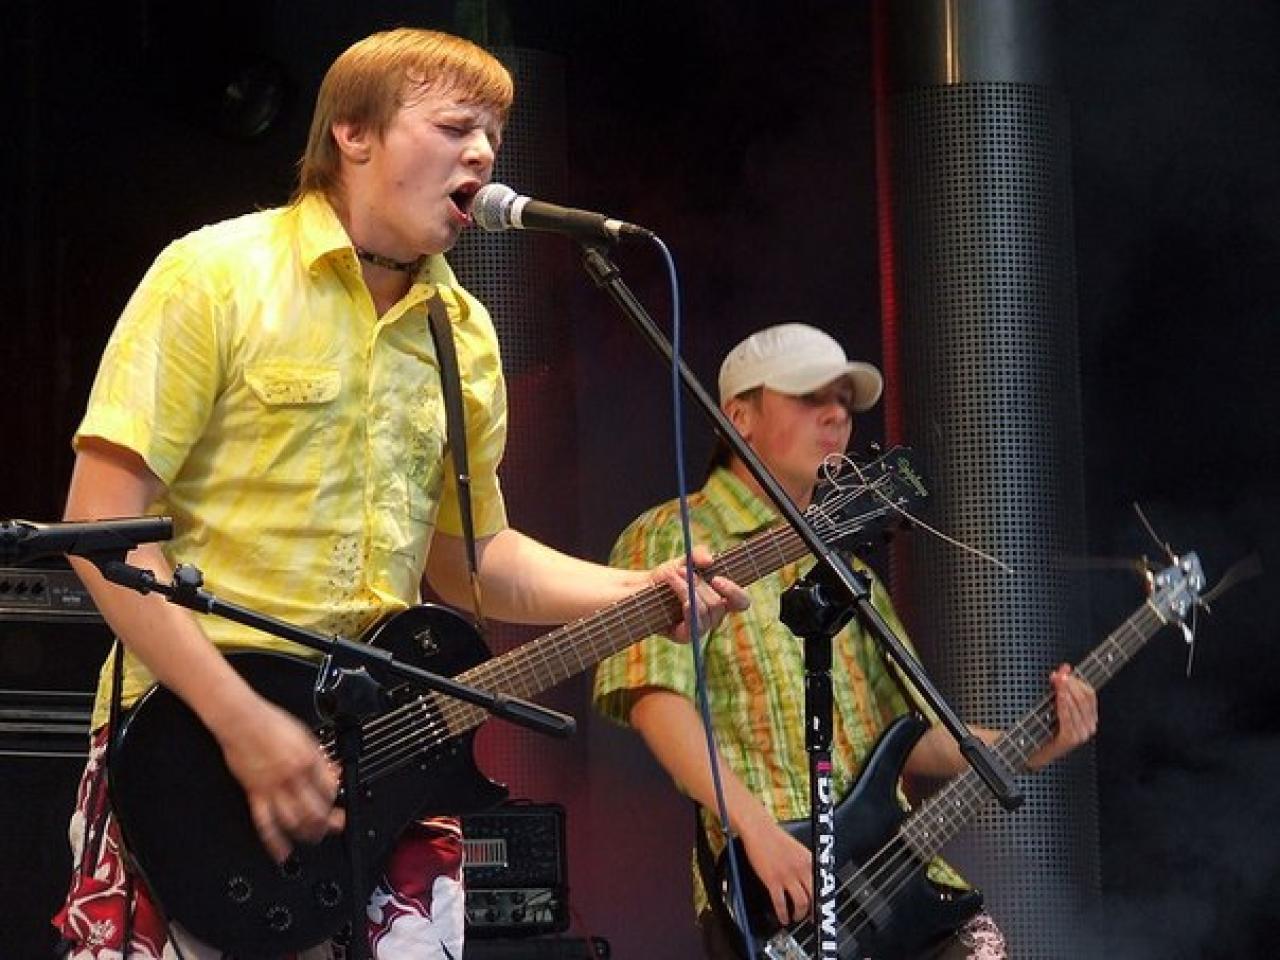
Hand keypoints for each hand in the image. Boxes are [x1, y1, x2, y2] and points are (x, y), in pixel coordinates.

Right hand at [216, 699, 345, 861]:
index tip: (338, 803)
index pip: (330, 789)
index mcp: (308, 760)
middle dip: (328, 823)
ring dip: (307, 833)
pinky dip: (275, 842)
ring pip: (294, 820)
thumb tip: (334, 773)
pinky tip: (282, 853)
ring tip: (314, 838)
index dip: (337, 799)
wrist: (242, 721)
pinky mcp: (254, 794)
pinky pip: (265, 823)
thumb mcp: (305, 736)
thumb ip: (320, 758)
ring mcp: (273, 788)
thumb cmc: (271, 723)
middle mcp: (293, 777)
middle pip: (316, 809)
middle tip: (334, 827)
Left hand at [649, 544, 749, 642]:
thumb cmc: (670, 575)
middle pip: (718, 604)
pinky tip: (681, 601)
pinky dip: (688, 610)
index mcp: (722, 598)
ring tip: (671, 576)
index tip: (716, 578)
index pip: (742, 602)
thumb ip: (698, 555)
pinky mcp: (686, 636)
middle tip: (682, 570)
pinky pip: (694, 626)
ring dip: (686, 591)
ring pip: (704, 611)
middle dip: (699, 585)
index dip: (734, 592)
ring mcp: (701, 627)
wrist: (644, 589)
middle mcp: (715, 615)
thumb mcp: (684, 560)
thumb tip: (710, 560)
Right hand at [738, 817, 812, 925]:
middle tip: (811, 917)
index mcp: (809, 860)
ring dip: (799, 914)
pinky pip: (780, 903)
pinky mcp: (772, 880)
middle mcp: (801, 868)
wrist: (759, 829)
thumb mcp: (798, 849)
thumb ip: (806, 864)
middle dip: (813, 911)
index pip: (822, 884)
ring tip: (795, 917)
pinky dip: (783, 914)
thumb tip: (811, 880)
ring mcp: (787, 875)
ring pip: (801, 903)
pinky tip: (783, 917)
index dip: (822, 899)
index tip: (821, 907)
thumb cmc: (775, 838)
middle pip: (814, 896)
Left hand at [1028, 664, 1097, 770]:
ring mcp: (1081, 734)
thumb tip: (1066, 666)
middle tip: (1058, 675)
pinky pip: (1069, 718)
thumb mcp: (1054, 703)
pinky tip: (1059, 696)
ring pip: (1077, 706)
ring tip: (1057, 682)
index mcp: (1089, 717)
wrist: (1032, 750)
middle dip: (1071, 684)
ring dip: (1066, 691)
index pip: (1090, 694)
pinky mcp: (1070, 740)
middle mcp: (1089, 726)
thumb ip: (1061, 686)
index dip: (1076, 680)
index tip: (1063, 672)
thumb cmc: (1044, 727)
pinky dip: (1064, 705)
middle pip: (1084, 698)